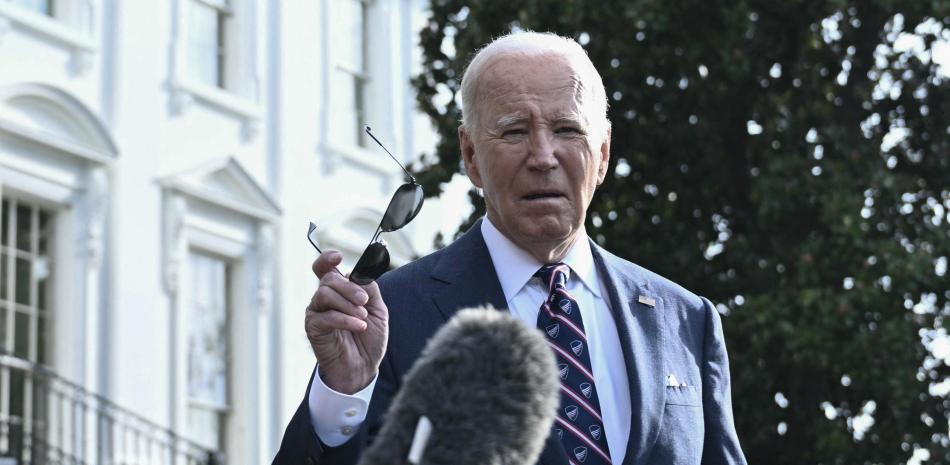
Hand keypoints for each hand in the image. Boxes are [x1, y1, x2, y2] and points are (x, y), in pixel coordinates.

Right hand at [305, 250, 388, 393]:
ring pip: (325, 294)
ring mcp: (317, 312)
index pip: (326, 268)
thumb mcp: (377, 310)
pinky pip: (325, 316)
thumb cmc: (369, 339)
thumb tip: (358, 274)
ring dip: (347, 304)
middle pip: (329, 278)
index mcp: (339, 291)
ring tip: (362, 318)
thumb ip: (369, 289)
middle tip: (364, 302)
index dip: (327, 259)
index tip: (337, 256)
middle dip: (349, 288)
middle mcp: (325, 298)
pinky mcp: (313, 328)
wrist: (363, 367)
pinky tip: (359, 327)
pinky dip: (345, 320)